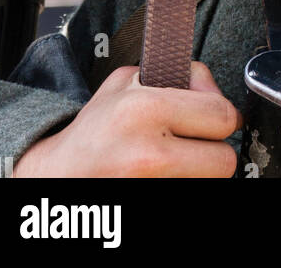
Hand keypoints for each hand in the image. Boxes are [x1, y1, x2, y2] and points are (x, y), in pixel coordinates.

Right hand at [12, 61, 241, 177]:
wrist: (57, 176)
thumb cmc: (94, 130)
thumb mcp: (126, 81)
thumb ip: (176, 75)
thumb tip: (213, 88)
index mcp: (146, 110)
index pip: (221, 116)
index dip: (223, 116)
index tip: (213, 119)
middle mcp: (149, 153)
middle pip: (224, 159)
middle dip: (214, 150)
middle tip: (196, 144)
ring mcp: (149, 185)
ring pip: (208, 182)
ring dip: (199, 172)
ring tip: (174, 160)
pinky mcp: (151, 205)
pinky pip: (190, 191)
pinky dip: (182, 183)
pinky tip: (163, 175)